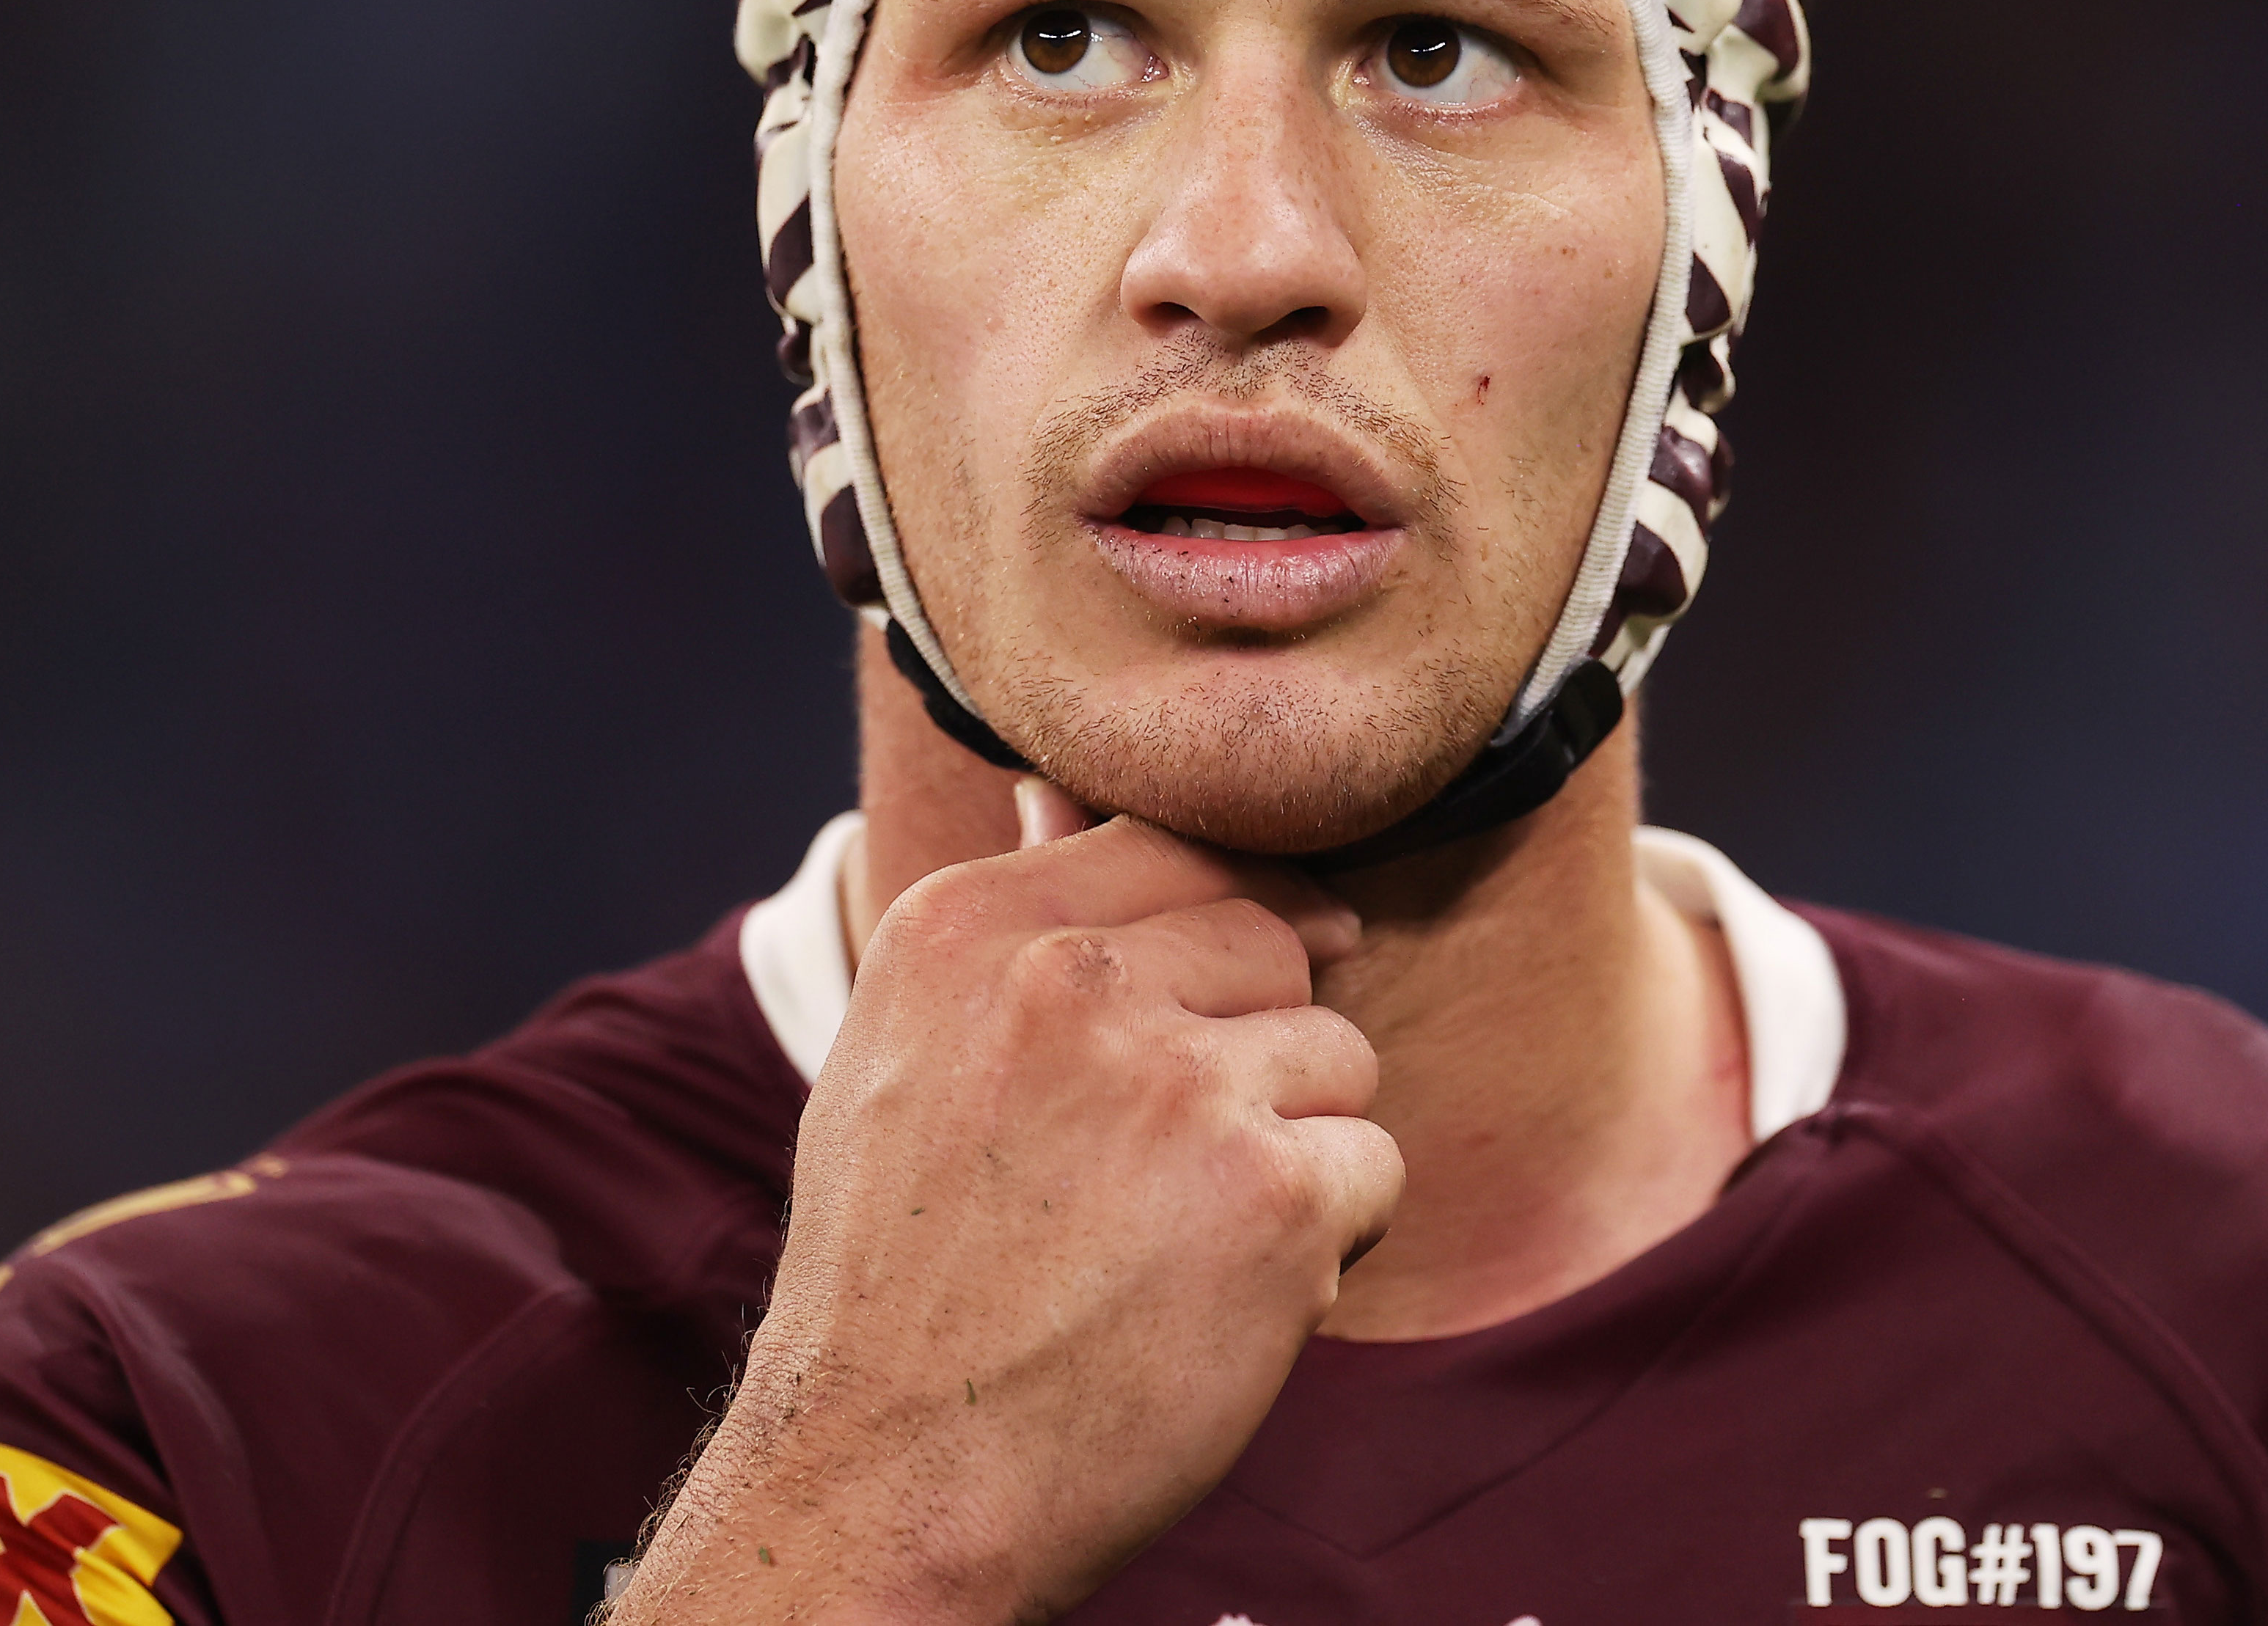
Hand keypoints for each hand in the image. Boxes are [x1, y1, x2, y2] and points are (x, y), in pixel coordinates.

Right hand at [612, 782, 1399, 1625]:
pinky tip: (1224, 1302)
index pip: (1173, 844)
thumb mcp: (907, 1057)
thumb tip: (1058, 790)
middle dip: (1260, 1045)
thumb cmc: (905, 1276)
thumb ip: (1009, 925)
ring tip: (1184, 1242)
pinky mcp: (1272, 1192)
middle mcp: (1069, 984)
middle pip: (1273, 938)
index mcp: (968, 930)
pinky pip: (1375, 1169)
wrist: (892, 1477)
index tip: (1234, 987)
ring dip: (1296, 1151)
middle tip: (1173, 1169)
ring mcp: (1177, 1083)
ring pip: (1336, 1054)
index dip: (1231, 914)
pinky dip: (1328, 1246)